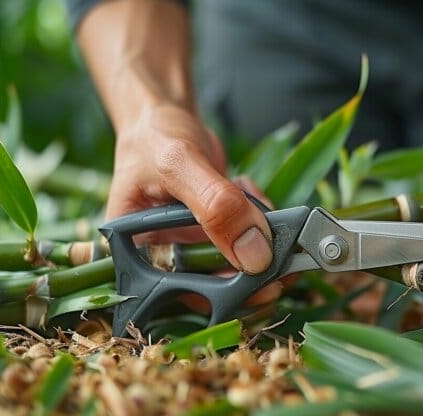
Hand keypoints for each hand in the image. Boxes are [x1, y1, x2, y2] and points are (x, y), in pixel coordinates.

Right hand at [107, 104, 274, 274]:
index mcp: (137, 252)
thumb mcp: (181, 164)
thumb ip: (216, 206)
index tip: (265, 284)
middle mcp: (163, 254)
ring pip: (236, 262)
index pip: (183, 290)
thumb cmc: (155, 136)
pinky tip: (249, 189)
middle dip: (253, 269)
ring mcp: (191, 243)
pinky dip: (258, 217)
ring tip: (266, 210)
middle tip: (285, 257)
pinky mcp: (214, 228)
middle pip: (214, 284)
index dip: (225, 293)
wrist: (165, 114)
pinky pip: (245, 237)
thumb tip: (254, 255)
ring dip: (262, 241)